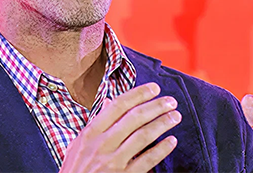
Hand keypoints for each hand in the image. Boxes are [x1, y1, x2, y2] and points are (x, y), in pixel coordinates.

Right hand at [60, 83, 180, 172]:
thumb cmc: (77, 171)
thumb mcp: (79, 145)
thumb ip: (97, 124)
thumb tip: (111, 102)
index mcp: (90, 133)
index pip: (118, 106)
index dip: (139, 94)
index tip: (154, 89)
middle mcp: (102, 145)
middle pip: (134, 118)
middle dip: (156, 106)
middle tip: (171, 101)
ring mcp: (113, 162)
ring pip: (143, 136)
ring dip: (163, 123)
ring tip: (175, 117)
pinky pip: (147, 160)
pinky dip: (161, 149)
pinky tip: (172, 141)